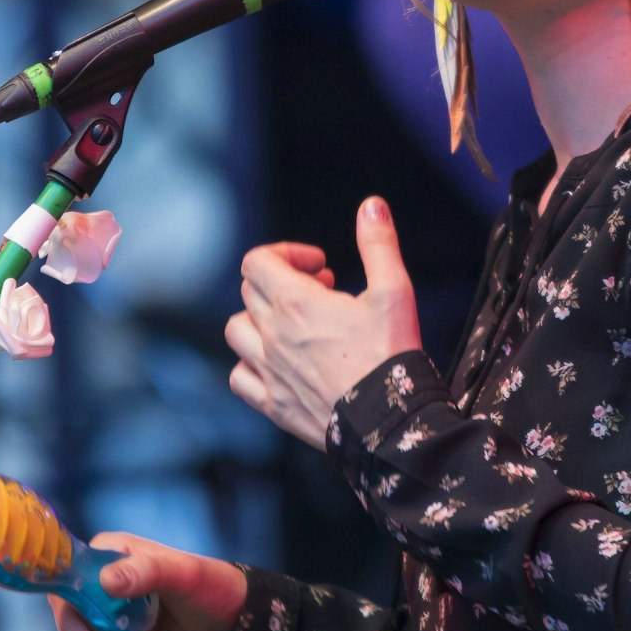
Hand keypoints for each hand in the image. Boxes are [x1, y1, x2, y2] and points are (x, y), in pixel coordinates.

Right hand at [48, 532, 246, 630]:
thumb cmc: (210, 587)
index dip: (66, 608)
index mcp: (111, 553)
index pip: (68, 576)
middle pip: (70, 616)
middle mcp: (102, 581)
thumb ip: (146, 572)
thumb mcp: (183, 575)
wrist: (231, 625)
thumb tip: (106, 581)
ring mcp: (107, 613)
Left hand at [227, 196, 423, 448]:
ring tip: (293, 326)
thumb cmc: (392, 357)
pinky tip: (279, 364)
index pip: (258, 261)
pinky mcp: (273, 405)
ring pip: (236, 331)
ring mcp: (268, 372)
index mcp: (295, 304)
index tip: (319, 267)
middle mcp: (272, 336)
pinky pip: (240, 378)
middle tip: (322, 293)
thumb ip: (378, 244)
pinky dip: (251, 365)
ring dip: (259, 320)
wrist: (389, 425)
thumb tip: (372, 205)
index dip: (286, 254)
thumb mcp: (394, 291)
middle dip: (282, 282)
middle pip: (250, 291)